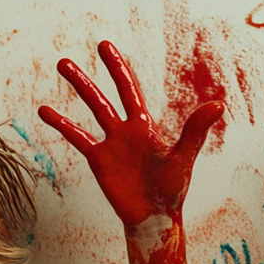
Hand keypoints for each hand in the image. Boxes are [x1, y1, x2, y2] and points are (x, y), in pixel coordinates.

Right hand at [39, 41, 223, 227]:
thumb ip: (196, 130)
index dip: (117, 68)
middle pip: (106, 95)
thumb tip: (218, 104)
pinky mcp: (98, 160)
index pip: (129, 89)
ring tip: (62, 66)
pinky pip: (77, 137)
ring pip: (91, 110)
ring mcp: (111, 144)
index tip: (104, 46)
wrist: (154, 217)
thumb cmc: (172, 189)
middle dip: (91, 76)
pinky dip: (62, 124)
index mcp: (145, 125)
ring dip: (78, 88)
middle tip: (72, 57)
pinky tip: (44, 110)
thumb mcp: (184, 157)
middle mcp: (126, 130)